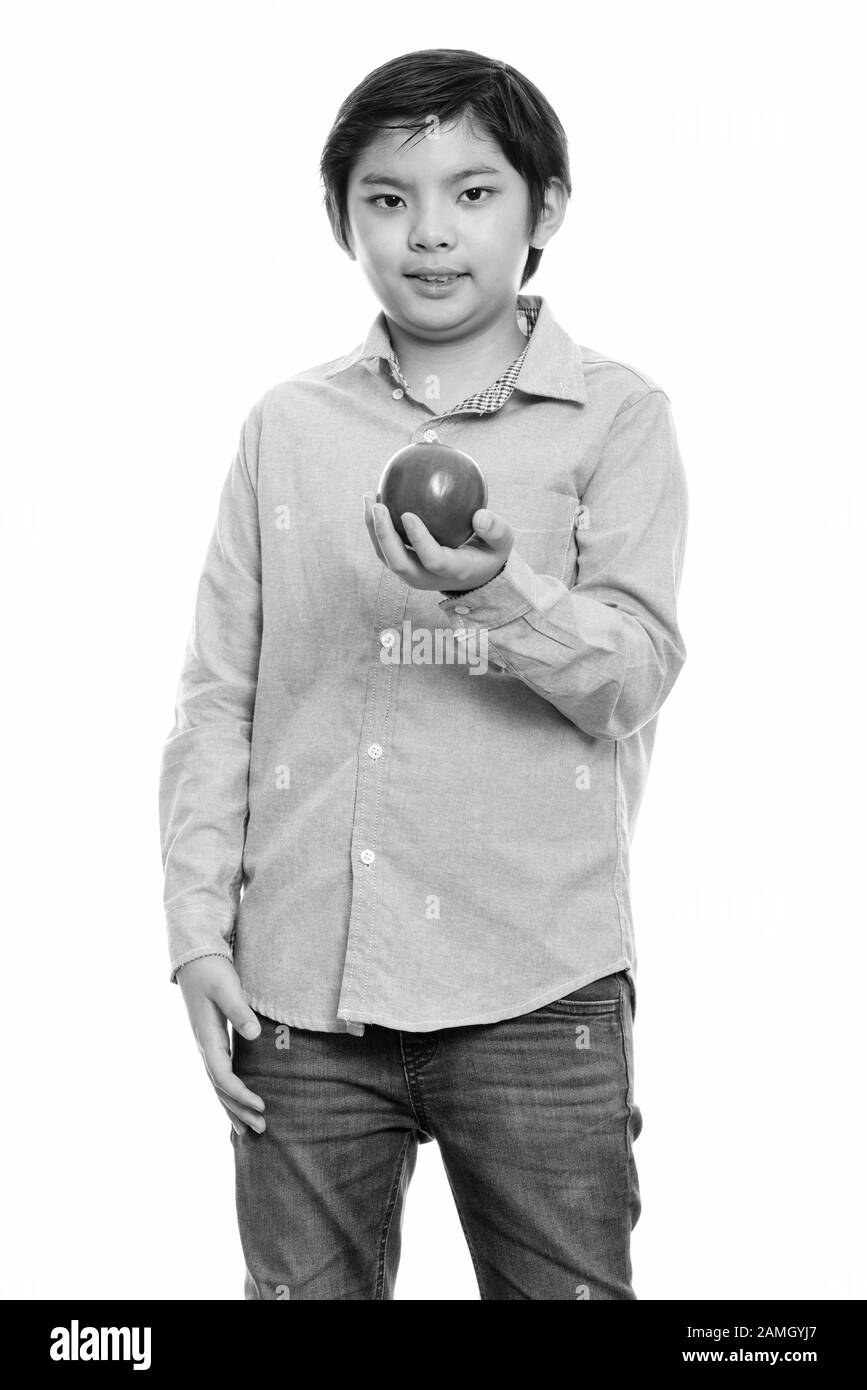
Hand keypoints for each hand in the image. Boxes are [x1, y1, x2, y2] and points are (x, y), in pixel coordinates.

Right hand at [176, 956, 266, 1135]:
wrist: (194, 957)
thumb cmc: (211, 970)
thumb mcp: (227, 987)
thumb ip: (239, 1011)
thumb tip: (254, 1035)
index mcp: (207, 1037)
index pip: (223, 1075)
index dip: (241, 1093)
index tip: (261, 1106)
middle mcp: (205, 1046)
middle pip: (220, 1087)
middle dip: (238, 1110)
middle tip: (261, 1130)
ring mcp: (207, 1045)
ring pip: (218, 1084)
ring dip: (233, 1106)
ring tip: (249, 1129)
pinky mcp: (212, 1040)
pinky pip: (220, 1073)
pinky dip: (229, 1092)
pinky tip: (239, 1102)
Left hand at [363, 491, 513, 591]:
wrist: (474, 575)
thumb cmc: (489, 553)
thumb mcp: (503, 543)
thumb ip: (496, 530)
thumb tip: (480, 515)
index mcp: (452, 572)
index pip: (432, 559)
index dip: (418, 539)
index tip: (408, 514)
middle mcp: (427, 578)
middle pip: (398, 562)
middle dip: (383, 535)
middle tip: (378, 504)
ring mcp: (412, 574)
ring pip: (385, 556)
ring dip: (373, 529)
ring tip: (368, 496)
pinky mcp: (403, 566)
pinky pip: (384, 547)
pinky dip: (375, 526)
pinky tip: (375, 498)